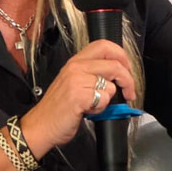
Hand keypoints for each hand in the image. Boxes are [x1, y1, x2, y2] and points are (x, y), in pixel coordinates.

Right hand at [22, 39, 135, 156]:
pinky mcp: (79, 95)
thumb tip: (118, 74)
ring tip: (93, 105)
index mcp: (76, 61)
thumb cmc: (59, 107)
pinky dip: (100, 109)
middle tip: (129, 91)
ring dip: (107, 99)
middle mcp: (76, 67)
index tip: (127, 68)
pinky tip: (88, 110)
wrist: (42, 125)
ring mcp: (76, 80)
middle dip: (128, 79)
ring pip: (111, 85)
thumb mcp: (74, 82)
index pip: (104, 45)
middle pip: (115, 64)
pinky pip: (104, 99)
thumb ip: (92, 74)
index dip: (121, 55)